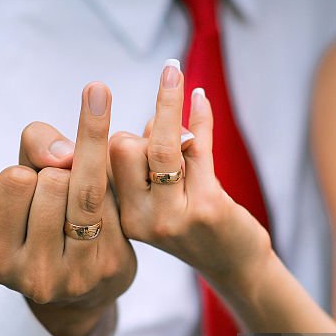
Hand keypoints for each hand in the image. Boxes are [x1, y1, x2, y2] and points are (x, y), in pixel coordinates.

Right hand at [0, 83, 136, 335]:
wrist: (82, 285)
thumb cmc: (45, 217)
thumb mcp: (26, 178)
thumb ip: (34, 144)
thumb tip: (65, 154)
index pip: (15, 179)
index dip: (29, 170)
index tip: (33, 183)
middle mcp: (33, 274)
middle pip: (53, 182)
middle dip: (59, 174)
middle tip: (60, 197)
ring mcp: (74, 275)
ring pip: (85, 192)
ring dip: (85, 180)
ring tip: (78, 202)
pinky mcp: (112, 267)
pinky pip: (114, 205)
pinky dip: (110, 195)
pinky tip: (104, 214)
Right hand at [108, 62, 270, 292]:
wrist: (236, 266)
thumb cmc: (197, 224)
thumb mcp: (162, 197)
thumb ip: (150, 161)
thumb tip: (154, 115)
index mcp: (122, 216)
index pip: (101, 161)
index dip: (111, 134)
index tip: (99, 100)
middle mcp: (140, 219)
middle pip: (123, 149)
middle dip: (144, 129)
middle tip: (168, 133)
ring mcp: (172, 216)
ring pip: (161, 145)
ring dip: (167, 102)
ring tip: (171, 69)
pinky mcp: (207, 207)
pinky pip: (198, 148)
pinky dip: (200, 118)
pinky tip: (200, 98)